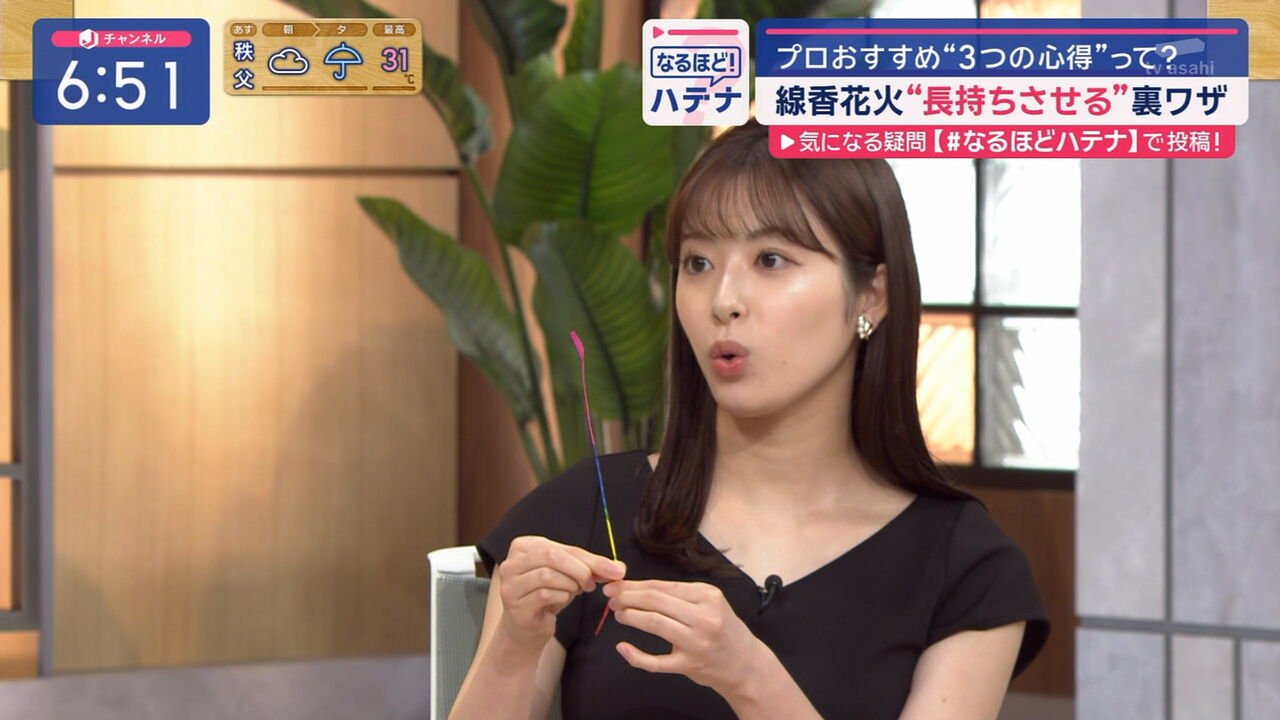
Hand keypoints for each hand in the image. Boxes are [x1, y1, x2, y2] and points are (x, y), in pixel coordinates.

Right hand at [496, 536, 625, 649]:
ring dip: (570, 585)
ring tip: (576, 591)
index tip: (614, 571)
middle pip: (552, 557)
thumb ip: (591, 567)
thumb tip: (619, 569)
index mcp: (523, 547)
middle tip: (592, 583)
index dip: (589, 559)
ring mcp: (510, 585)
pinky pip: (544, 595)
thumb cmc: (548, 595)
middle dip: (580, 570)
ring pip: (548, 576)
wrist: (528, 628)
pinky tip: (564, 600)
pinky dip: (561, 597)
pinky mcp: (514, 605)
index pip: (561, 547)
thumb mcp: (569, 574)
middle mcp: (511, 563)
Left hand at [602, 579, 764, 694]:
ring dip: (631, 616)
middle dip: (628, 597)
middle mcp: (704, 617)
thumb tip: (638, 588)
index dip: (634, 585)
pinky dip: (636, 655)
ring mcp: (697, 642)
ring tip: (618, 614)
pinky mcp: (690, 665)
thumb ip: (680, 596)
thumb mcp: (710, 604)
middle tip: (611, 598)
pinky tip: (623, 647)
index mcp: (708, 595)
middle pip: (656, 601)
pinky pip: (656, 661)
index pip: (663, 586)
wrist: (746, 664)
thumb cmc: (723, 630)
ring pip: (655, 624)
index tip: (615, 586)